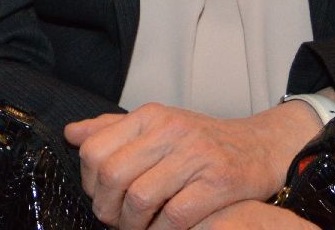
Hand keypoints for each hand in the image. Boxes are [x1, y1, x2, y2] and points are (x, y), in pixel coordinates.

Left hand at [66, 101, 320, 229]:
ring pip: (140, 198)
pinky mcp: (218, 182)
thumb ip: (113, 129)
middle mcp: (170, 130)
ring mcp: (195, 155)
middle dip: (107, 207)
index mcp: (150, 116)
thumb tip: (73, 134)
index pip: (95, 149)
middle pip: (112, 175)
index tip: (101, 196)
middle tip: (116, 220)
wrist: (262, 147)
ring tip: (139, 227)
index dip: (90, 182)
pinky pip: (174, 217)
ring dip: (133, 224)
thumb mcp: (158, 126)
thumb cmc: (203, 142)